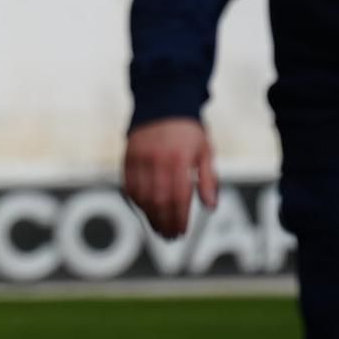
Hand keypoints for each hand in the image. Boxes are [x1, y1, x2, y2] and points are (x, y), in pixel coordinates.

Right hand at [122, 117, 217, 237]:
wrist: (163, 102)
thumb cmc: (188, 130)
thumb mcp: (205, 151)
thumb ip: (208, 179)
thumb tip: (210, 207)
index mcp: (179, 159)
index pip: (178, 197)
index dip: (179, 218)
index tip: (182, 232)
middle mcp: (157, 159)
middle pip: (158, 200)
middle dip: (164, 222)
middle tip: (169, 236)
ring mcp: (140, 158)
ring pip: (141, 196)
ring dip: (149, 216)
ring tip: (157, 228)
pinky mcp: (128, 157)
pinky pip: (128, 185)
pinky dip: (136, 201)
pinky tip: (144, 210)